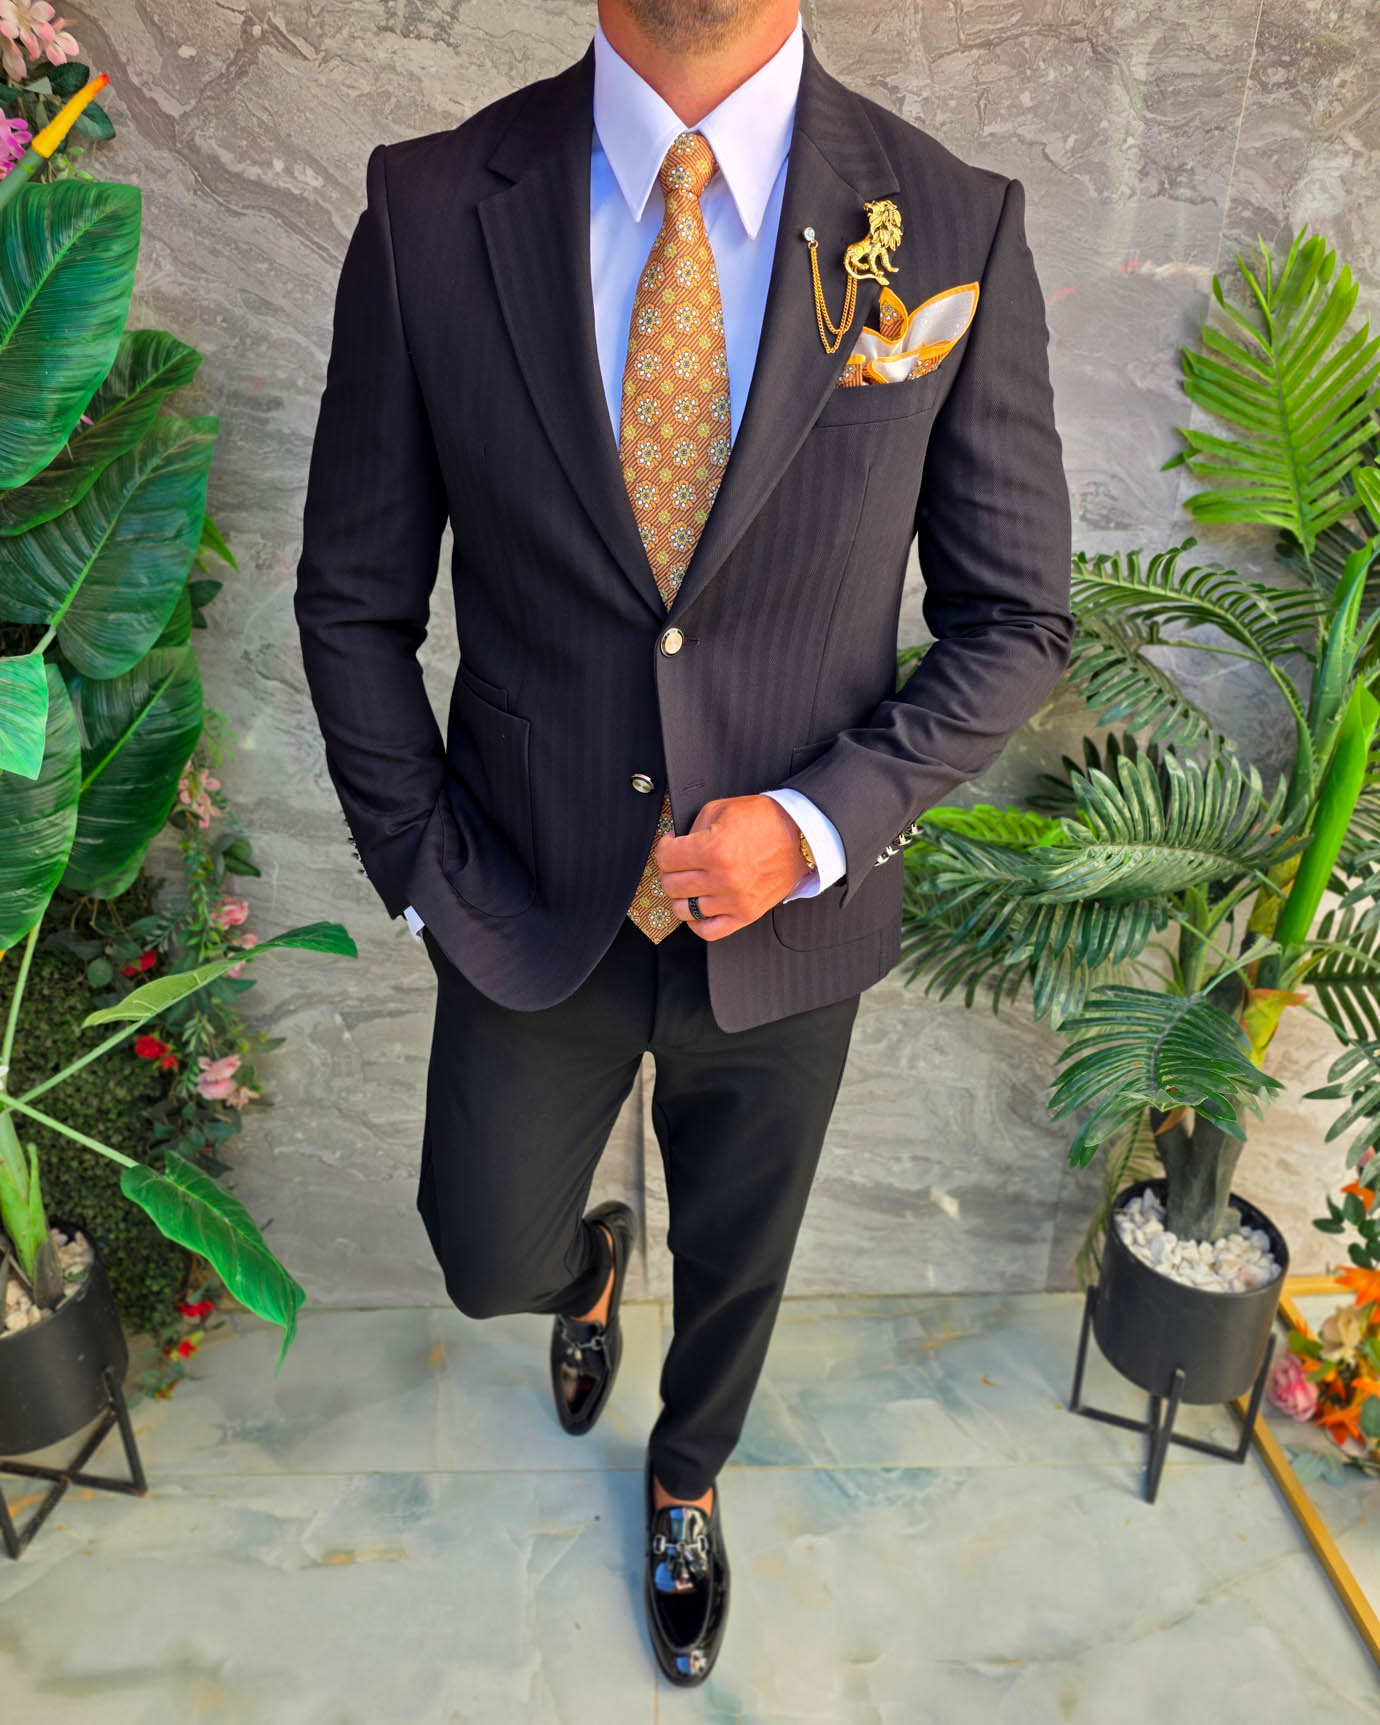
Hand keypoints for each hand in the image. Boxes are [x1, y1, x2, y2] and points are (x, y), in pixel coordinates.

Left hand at [655, 794, 813, 939]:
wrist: (801, 835)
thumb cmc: (765, 820)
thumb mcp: (721, 809)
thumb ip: (692, 829)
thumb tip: (676, 844)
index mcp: (713, 849)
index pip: (666, 858)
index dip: (664, 848)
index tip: (670, 845)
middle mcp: (722, 878)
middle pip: (671, 885)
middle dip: (669, 871)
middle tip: (679, 863)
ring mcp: (734, 900)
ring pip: (685, 910)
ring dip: (681, 896)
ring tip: (689, 884)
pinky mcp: (746, 914)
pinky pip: (708, 931)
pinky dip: (696, 923)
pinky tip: (698, 908)